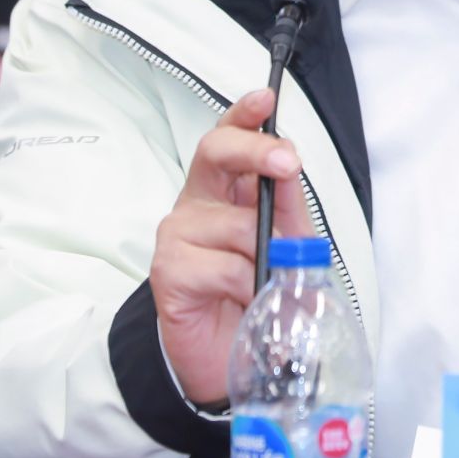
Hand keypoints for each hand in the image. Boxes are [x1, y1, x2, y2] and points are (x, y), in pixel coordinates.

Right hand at [151, 88, 310, 406]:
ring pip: (235, 223)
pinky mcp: (168, 270)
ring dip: (267, 255)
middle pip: (215, 153)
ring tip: (271, 283)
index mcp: (227, 190)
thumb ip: (290, 212)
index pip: (229, 138)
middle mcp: (198, 202)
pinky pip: (223, 266)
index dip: (245, 114)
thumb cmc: (258, 296)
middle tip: (285, 162)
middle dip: (253, 150)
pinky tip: (247, 300)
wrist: (230, 358)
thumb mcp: (288, 248)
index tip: (265, 98)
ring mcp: (178, 233)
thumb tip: (290, 174)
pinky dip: (248, 285)